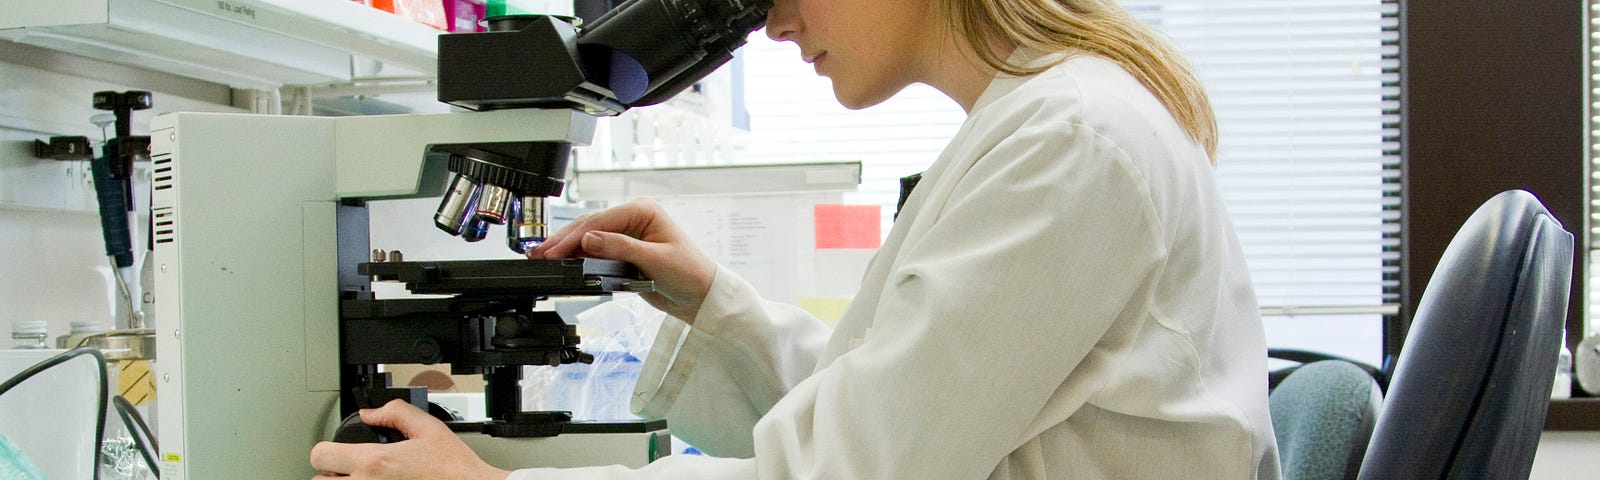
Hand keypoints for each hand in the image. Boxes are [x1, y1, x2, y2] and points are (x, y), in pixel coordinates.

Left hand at [309, 400, 508, 479]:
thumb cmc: (452, 467)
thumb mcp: (428, 428)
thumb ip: (395, 413)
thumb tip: (370, 413)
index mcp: (375, 462)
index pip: (320, 455)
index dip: (327, 449)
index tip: (338, 449)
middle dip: (332, 471)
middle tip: (350, 466)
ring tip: (362, 478)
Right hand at [529, 197, 715, 323]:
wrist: (702, 296)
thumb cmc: (690, 272)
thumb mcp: (655, 260)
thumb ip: (620, 248)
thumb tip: (589, 240)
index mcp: (643, 210)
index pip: (600, 220)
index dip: (575, 237)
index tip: (555, 250)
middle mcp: (634, 218)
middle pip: (591, 226)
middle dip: (564, 241)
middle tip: (540, 253)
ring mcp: (628, 234)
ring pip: (590, 237)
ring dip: (568, 248)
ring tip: (544, 257)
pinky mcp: (625, 251)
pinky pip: (597, 251)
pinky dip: (579, 257)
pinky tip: (564, 262)